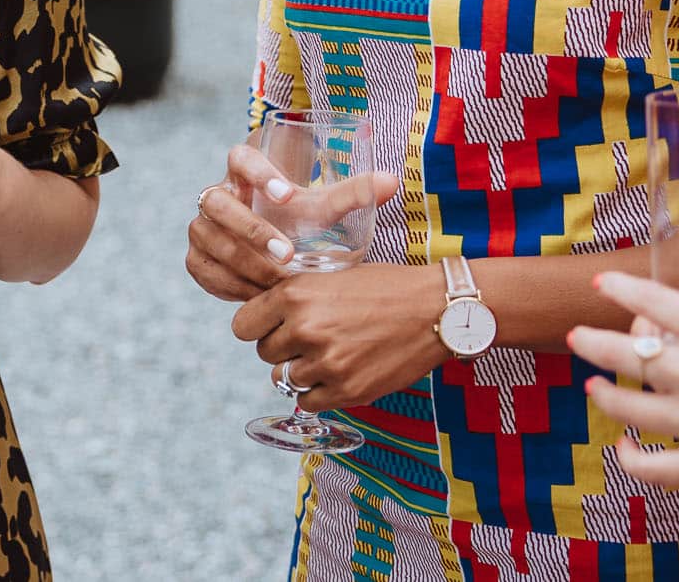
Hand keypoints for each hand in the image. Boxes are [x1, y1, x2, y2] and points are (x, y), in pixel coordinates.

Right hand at [186, 137, 397, 301]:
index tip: (288, 195)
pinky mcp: (196, 257)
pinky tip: (258, 294)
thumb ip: (353, 194)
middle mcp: (216, 195)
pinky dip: (231, 283)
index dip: (258, 174)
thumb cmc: (296, 219)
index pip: (239, 158)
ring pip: (210, 240)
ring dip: (245, 263)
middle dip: (251, 230)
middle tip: (287, 255)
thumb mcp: (321, 208)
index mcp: (243, 171)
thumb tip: (393, 181)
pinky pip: (204, 270)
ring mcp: (201, 227)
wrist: (270, 247)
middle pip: (216, 202)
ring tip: (280, 282)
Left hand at [231, 262, 445, 411]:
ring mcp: (326, 364)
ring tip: (327, 355)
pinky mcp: (347, 391)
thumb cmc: (385, 288)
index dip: (257, 326)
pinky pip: (308, 402)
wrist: (435, 309)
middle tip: (310, 338)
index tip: (272, 326)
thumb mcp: (330, 277)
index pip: (243, 326)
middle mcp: (305, 329)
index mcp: (295, 295)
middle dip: (282, 347)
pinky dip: (316, 392)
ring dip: (300, 371)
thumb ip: (294, 298)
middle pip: (264, 353)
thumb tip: (261, 318)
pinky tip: (336, 374)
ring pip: (284, 379)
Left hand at [567, 233, 678, 517]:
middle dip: (593, 343)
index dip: (624, 289)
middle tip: (574, 337)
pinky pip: (655, 468)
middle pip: (628, 354)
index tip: (601, 283)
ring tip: (594, 388)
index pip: (658, 303)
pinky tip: (624, 451)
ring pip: (630, 408)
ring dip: (605, 397)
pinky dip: (633, 460)